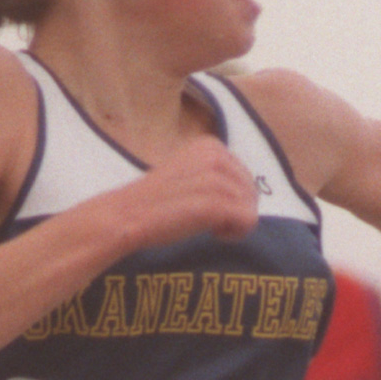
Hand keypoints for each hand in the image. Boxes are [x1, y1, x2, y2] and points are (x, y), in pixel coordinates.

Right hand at [127, 139, 260, 247]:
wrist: (129, 215)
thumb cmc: (159, 201)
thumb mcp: (190, 173)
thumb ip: (216, 174)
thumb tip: (248, 191)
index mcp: (210, 145)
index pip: (246, 178)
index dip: (230, 197)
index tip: (205, 204)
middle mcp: (216, 155)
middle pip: (252, 193)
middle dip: (235, 211)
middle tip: (207, 218)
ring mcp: (216, 178)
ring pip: (251, 208)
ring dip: (232, 224)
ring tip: (207, 225)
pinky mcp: (216, 203)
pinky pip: (249, 222)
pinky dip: (235, 234)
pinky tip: (213, 232)